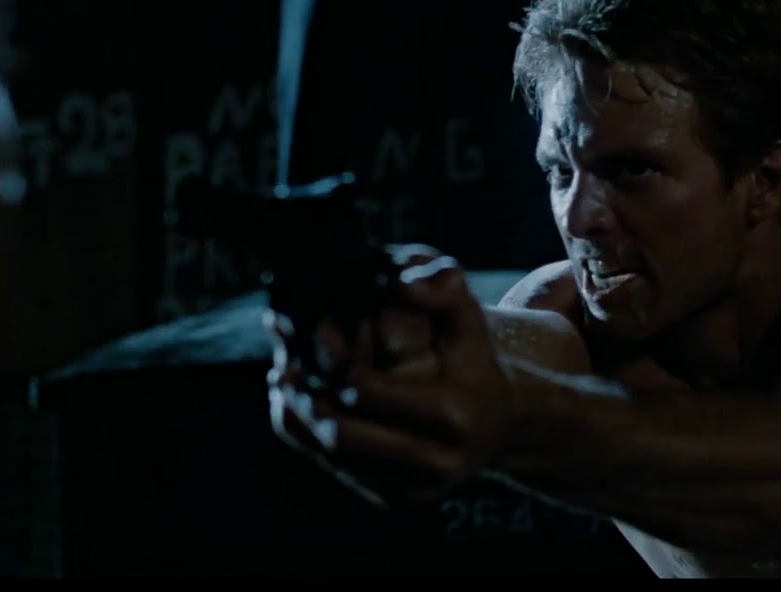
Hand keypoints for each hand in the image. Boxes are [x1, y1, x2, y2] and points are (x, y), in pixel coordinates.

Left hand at [266, 244, 513, 504]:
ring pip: (329, 452)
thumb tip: (402, 281)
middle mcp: (434, 461)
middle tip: (283, 355)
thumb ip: (445, 288)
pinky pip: (332, 468)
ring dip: (297, 411)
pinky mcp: (392, 499)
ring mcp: (411, 488)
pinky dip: (304, 432)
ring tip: (283, 373)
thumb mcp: (469, 320)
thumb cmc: (472, 362)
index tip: (313, 328)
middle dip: (305, 391)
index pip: (365, 390)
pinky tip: (292, 399)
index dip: (333, 359)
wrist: (498, 424)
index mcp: (453, 413)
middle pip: (340, 431)